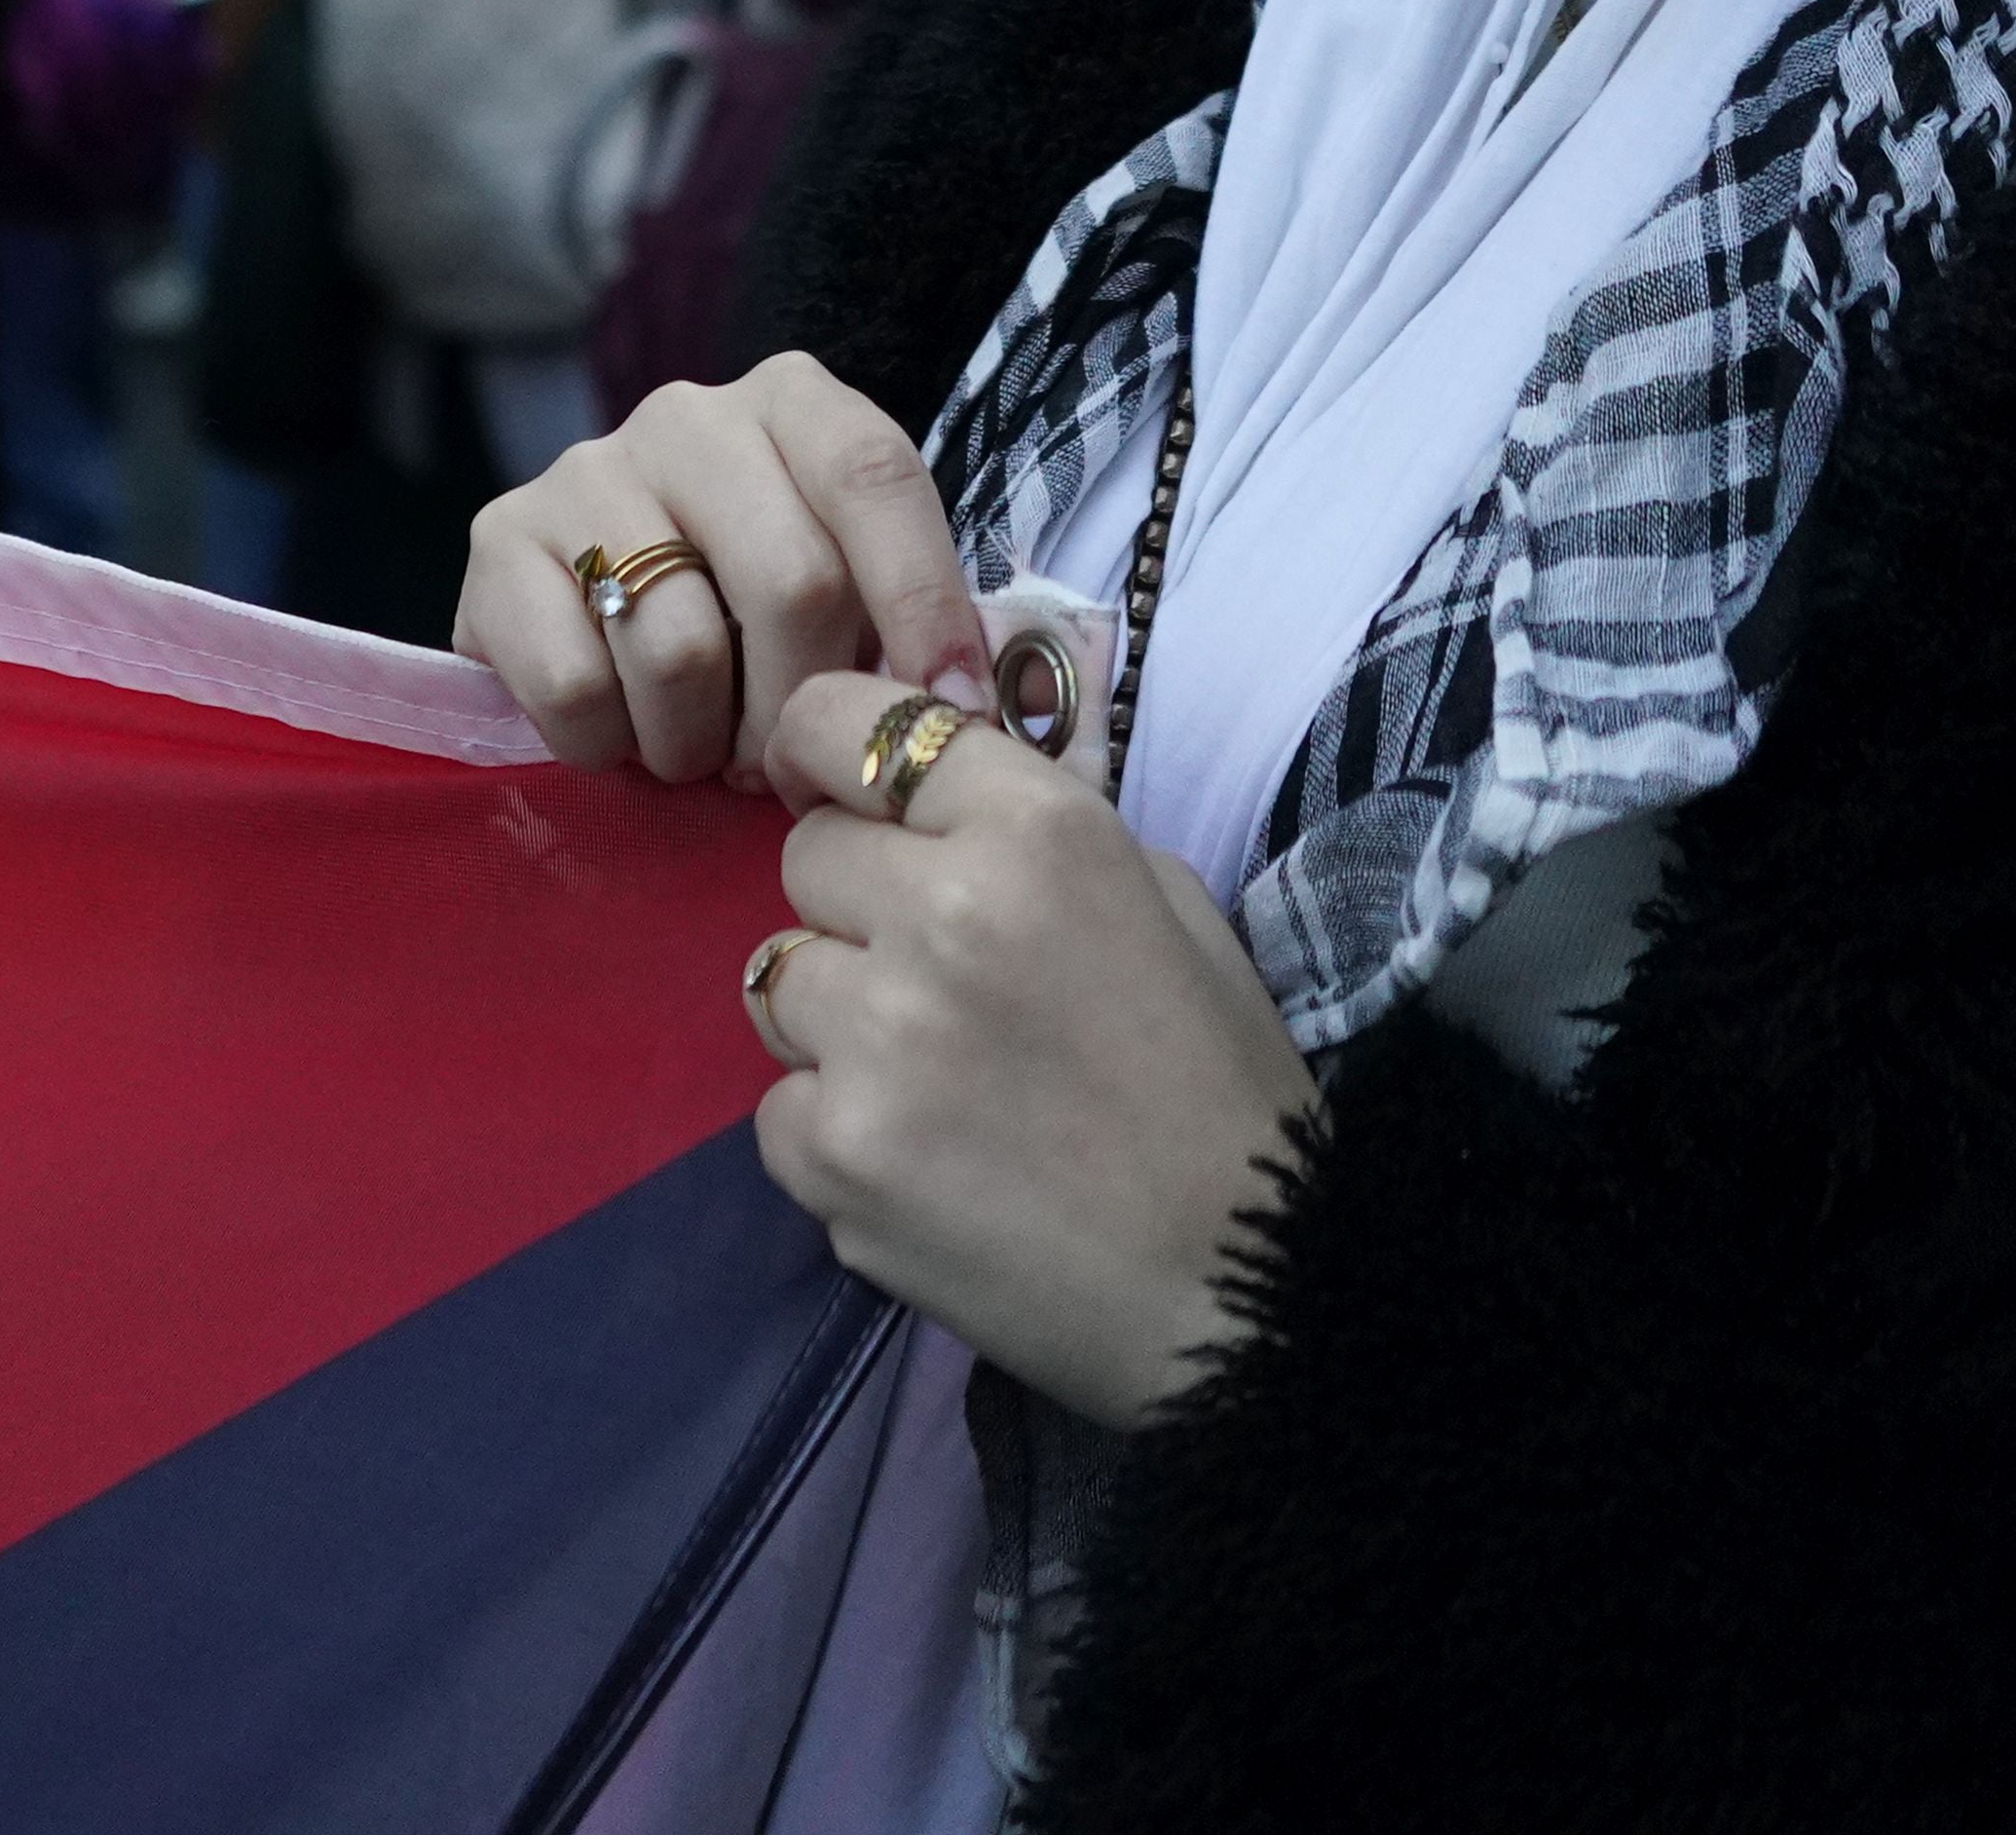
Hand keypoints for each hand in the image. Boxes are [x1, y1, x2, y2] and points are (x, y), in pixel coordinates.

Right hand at [459, 353, 987, 798]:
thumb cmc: (747, 616)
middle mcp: (689, 416)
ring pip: (681, 649)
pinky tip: (620, 729)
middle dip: (803, 707)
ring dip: (700, 744)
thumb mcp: (848, 592)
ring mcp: (586, 471)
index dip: (924, 604)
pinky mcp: (498, 540)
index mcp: (796, 404)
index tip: (954, 717)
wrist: (584, 614)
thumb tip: (984, 718)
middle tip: (787, 765)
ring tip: (698, 749)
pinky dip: (609, 745)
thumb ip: (912, 629)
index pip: (876, 477)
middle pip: (792, 581)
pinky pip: (576, 686)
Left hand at [747, 663, 1316, 1428]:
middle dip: (857, 904)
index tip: (842, 793)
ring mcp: (877, 1036)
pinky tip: (928, 1165)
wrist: (1239, 1292)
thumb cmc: (1222, 1091)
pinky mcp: (835, 1151)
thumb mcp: (1169, 907)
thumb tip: (926, 802)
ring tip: (938, 1081)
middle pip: (804, 856)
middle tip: (940, 979)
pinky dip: (836, 1134)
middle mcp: (944, 910)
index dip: (825, 753)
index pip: (846, 722)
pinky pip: (777, 1107)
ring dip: (839, 1020)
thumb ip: (1037, 836)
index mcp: (1039, 831)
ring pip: (776, 979)